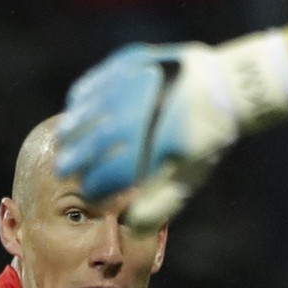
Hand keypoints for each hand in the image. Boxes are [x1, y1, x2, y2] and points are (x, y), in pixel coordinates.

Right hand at [57, 29, 287, 231]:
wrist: (224, 86)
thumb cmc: (204, 138)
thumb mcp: (189, 176)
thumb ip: (161, 203)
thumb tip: (133, 224)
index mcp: (148, 147)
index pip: (108, 174)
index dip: (93, 187)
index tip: (88, 194)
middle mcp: (133, 116)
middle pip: (91, 143)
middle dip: (73, 159)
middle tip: (62, 169)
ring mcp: (128, 86)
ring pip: (87, 111)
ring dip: (72, 128)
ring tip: (63, 141)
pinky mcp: (127, 64)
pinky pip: (95, 80)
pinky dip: (82, 95)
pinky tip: (76, 107)